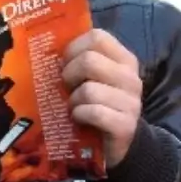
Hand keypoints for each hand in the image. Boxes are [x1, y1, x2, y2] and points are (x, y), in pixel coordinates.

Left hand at [61, 29, 142, 167]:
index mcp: (124, 60)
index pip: (98, 37)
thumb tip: (49, 49)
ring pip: (89, 90)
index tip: (65, 63)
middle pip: (89, 60)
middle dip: (69, 75)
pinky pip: (93, 113)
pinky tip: (79, 119)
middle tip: (66, 88)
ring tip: (74, 107)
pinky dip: (80, 116)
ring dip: (73, 101)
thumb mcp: (96, 79)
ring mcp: (131, 102)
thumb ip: (82, 62)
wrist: (120, 144)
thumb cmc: (101, 105)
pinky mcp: (125, 125)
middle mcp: (131, 78)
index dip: (74, 48)